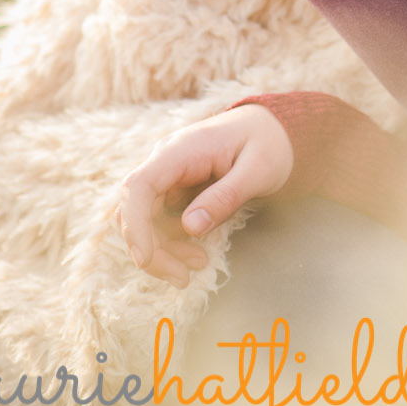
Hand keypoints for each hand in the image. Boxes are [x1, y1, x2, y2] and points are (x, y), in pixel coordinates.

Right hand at [117, 104, 293, 285]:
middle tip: (182, 278)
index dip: (135, 224)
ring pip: (144, 221)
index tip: (145, 259)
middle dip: (152, 249)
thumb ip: (226, 196)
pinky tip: (197, 255)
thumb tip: (190, 227)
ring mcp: (167, 176)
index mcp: (181, 149)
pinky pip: (159, 222)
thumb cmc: (267, 144)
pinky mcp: (173, 191)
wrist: (271, 127)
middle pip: (135, 210)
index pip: (139, 185)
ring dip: (162, 251)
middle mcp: (165, 161)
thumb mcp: (258, 170)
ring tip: (197, 266)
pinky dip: (171, 244)